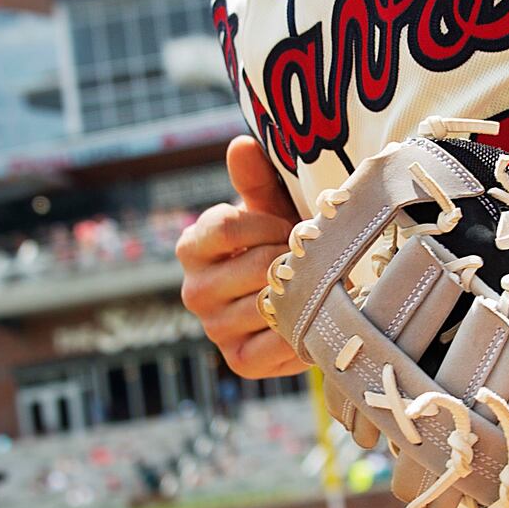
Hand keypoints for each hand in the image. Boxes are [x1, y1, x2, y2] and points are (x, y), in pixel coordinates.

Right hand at [178, 137, 308, 380]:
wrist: (296, 295)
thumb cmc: (280, 242)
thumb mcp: (269, 208)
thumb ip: (255, 181)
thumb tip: (240, 146)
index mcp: (192, 247)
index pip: (226, 227)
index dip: (266, 224)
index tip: (286, 226)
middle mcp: (194, 291)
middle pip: (255, 267)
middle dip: (291, 259)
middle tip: (309, 259)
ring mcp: (214, 328)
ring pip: (268, 304)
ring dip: (302, 293)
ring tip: (316, 284)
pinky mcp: (239, 361)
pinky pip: (275, 345)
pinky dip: (301, 331)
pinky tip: (313, 319)